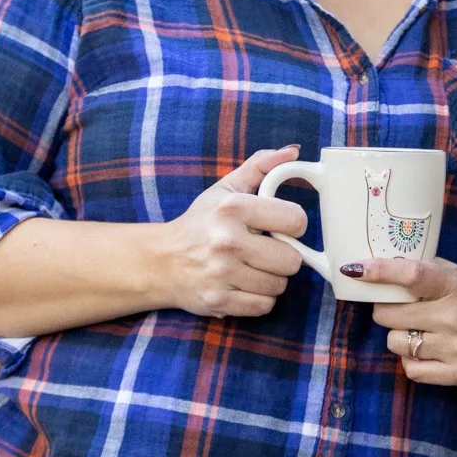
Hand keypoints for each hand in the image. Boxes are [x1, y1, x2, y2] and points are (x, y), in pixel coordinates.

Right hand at [155, 146, 308, 317]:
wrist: (161, 261)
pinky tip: (245, 286)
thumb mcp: (225, 189)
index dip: (294, 225)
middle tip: (266, 251)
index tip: (282, 227)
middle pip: (292, 260)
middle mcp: (228, 241)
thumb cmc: (200, 223)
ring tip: (253, 268)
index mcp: (233, 208)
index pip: (295, 220)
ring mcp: (222, 273)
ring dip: (271, 279)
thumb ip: (261, 166)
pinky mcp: (218, 300)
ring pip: (279, 285)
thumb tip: (293, 151)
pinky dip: (259, 299)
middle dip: (283, 257)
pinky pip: (263, 306)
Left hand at [354, 257, 456, 387]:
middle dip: (385, 309)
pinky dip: (411, 359)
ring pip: (396, 343)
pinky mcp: (456, 374)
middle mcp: (455, 317)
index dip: (380, 272)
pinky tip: (425, 349)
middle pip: (390, 315)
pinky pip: (411, 369)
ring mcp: (455, 348)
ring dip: (399, 335)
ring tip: (417, 330)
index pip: (411, 276)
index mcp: (456, 285)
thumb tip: (381, 267)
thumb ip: (427, 272)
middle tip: (397, 307)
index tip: (355, 269)